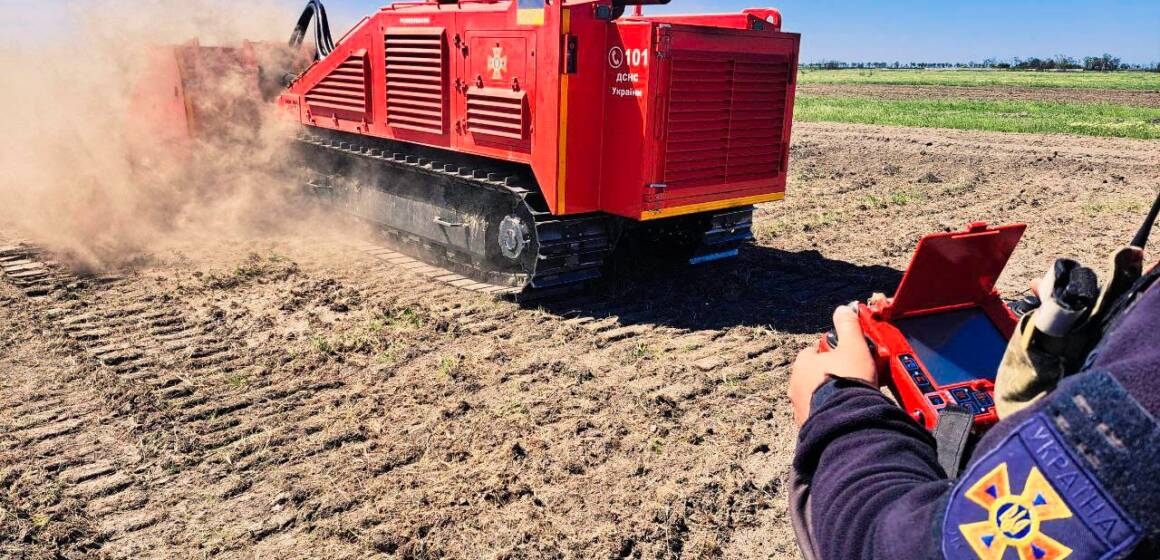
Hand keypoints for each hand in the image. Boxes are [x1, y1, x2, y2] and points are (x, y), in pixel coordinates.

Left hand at [789, 304, 878, 426]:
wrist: (847, 422)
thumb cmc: (848, 380)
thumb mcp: (853, 346)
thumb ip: (847, 326)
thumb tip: (843, 309)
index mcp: (803, 365)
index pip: (812, 352)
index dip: (829, 352)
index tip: (844, 355)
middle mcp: (795, 386)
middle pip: (813, 375)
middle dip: (829, 374)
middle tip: (850, 377)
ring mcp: (799, 408)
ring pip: (815, 396)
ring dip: (829, 395)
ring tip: (850, 397)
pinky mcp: (809, 426)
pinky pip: (820, 415)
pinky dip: (830, 412)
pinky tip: (846, 412)